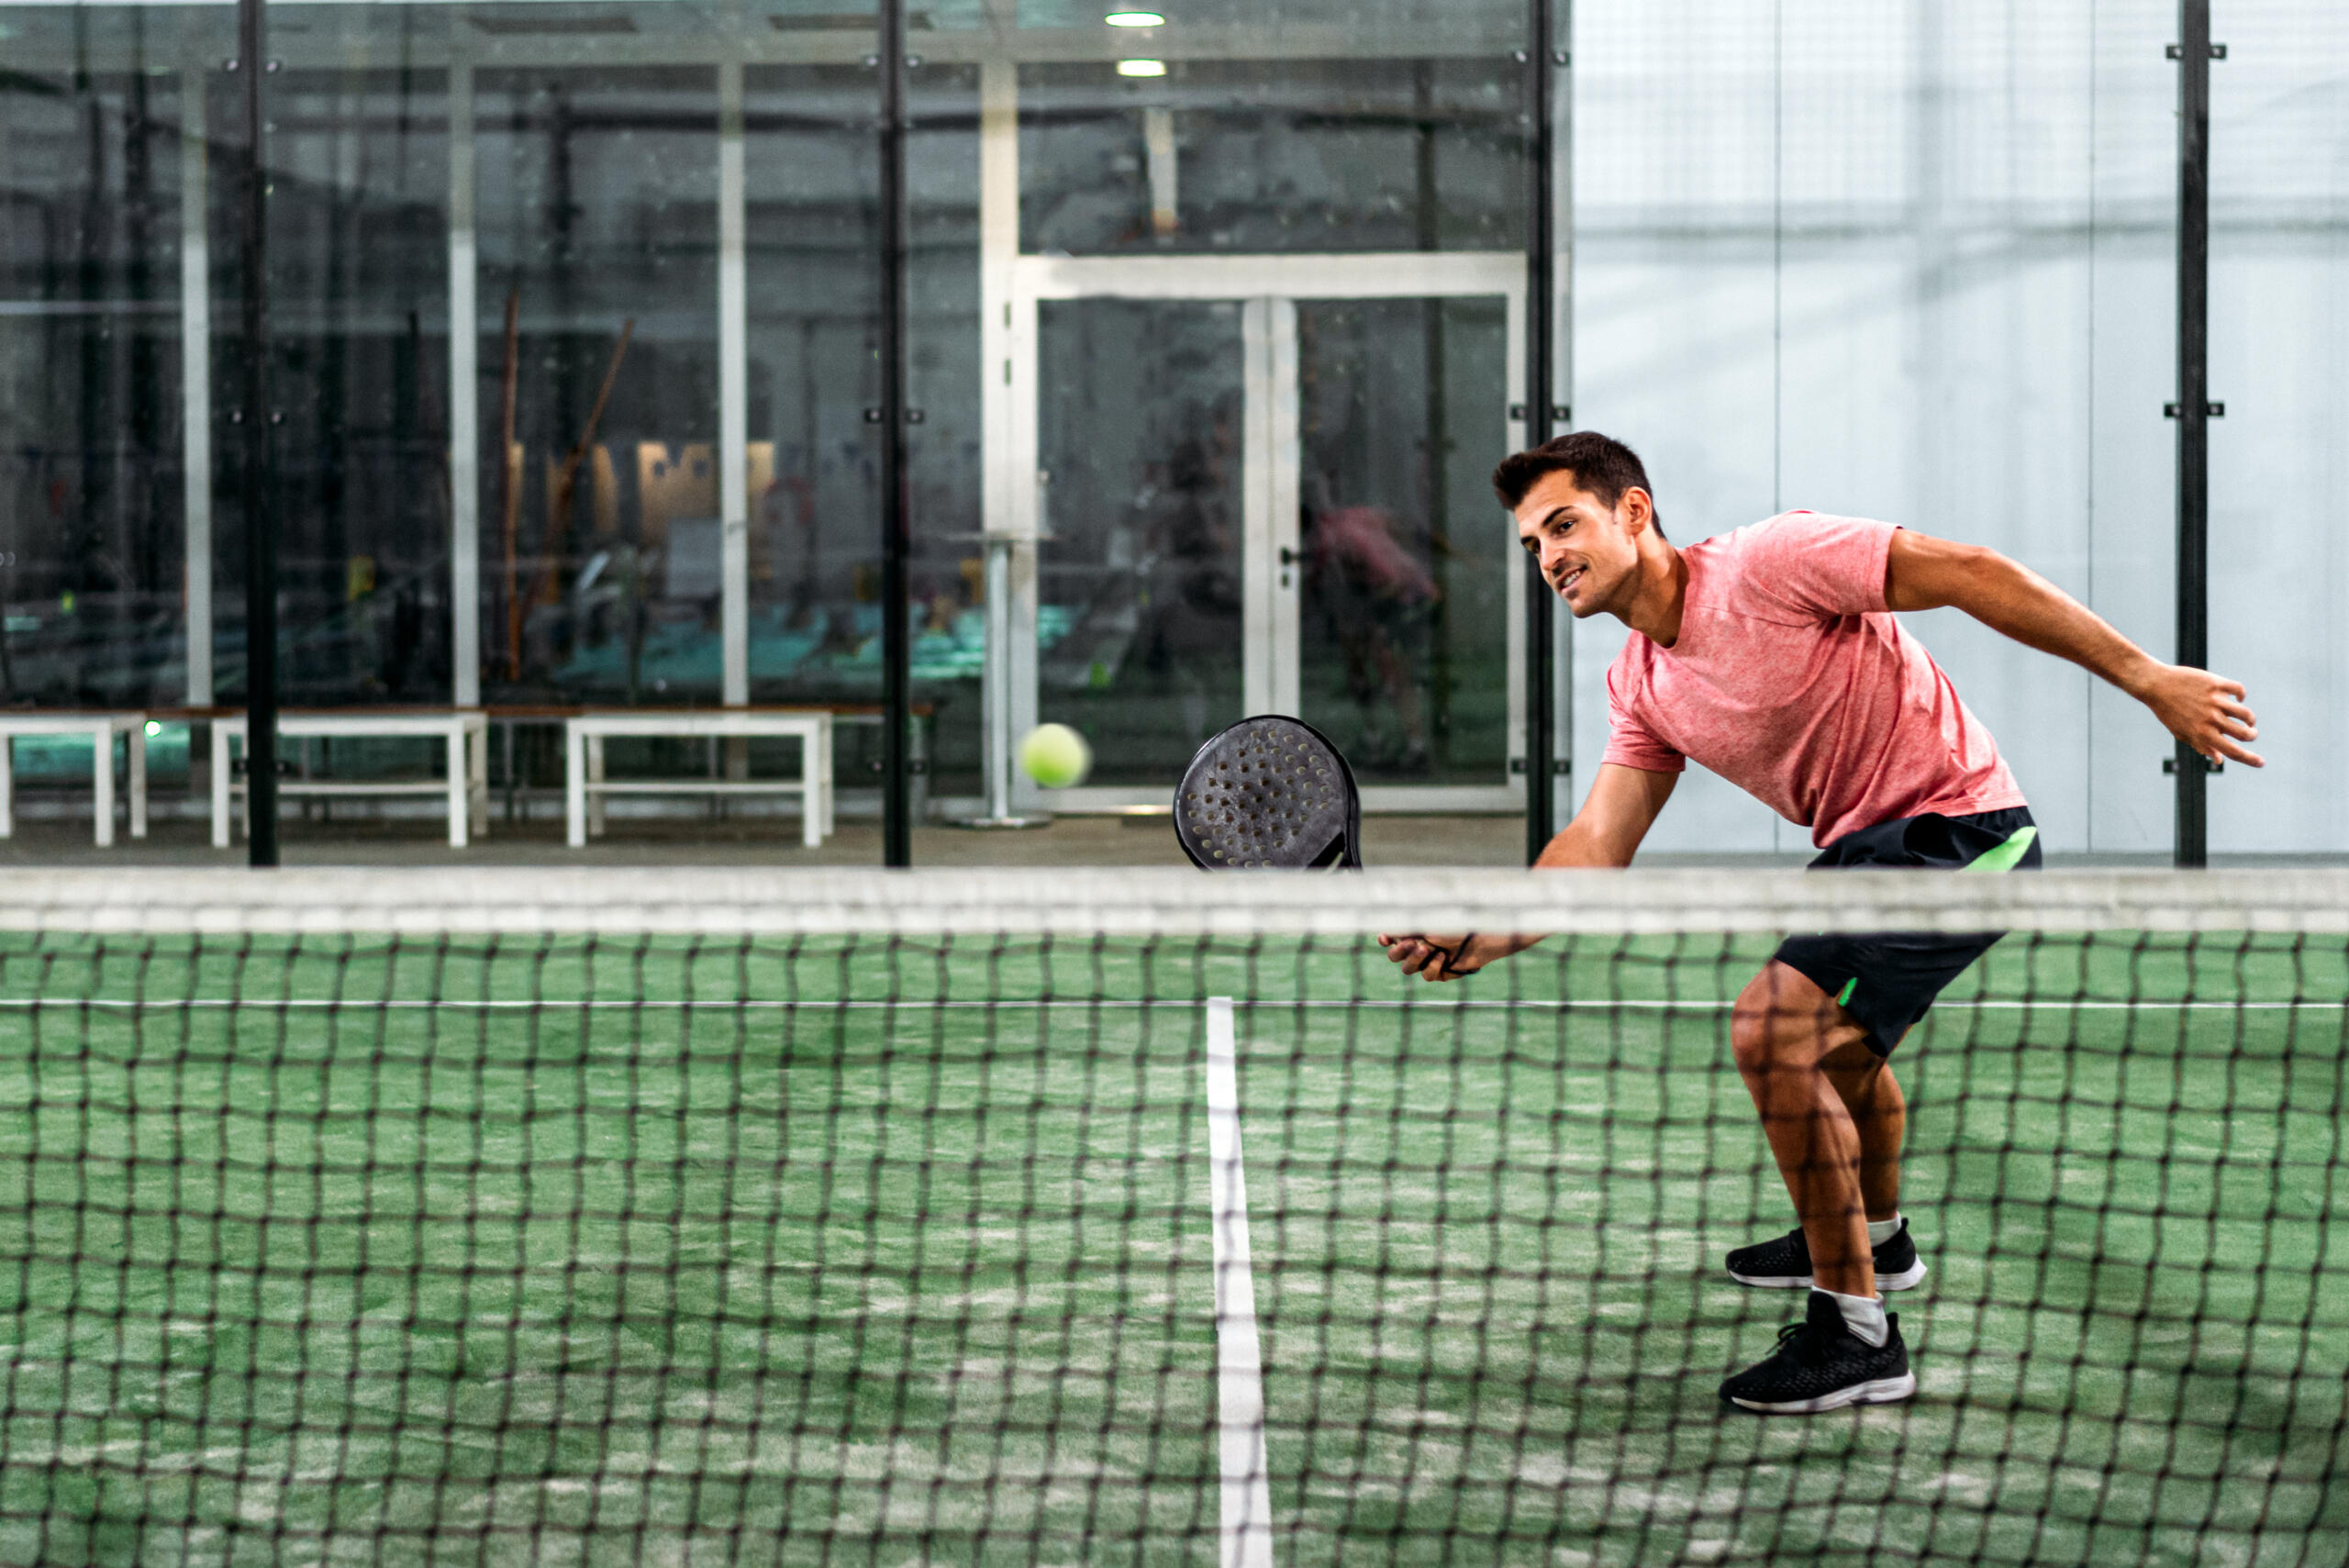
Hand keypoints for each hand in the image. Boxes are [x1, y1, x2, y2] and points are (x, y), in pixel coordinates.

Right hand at [1378, 931, 1485, 981]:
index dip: (1384, 941)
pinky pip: (1427, 976)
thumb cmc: (1454, 927)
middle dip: (1400, 951)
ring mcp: (1427, 962)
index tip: (1385, 938)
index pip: (1391, 939)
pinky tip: (1443, 958)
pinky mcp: (1439, 973)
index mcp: (1413, 933)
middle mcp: (1417, 948)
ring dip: (1415, 959)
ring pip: (1408, 969)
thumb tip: (1386, 933)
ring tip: (1428, 949)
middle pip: (1394, 957)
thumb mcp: (1427, 925)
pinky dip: (1433, 966)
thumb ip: (1405, 930)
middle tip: (1412, 943)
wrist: (1477, 940)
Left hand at [2135, 664, 2263, 767]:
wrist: (2156, 685)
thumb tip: (2220, 760)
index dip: (2250, 759)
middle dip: (2252, 736)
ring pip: (2245, 714)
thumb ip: (2202, 746)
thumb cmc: (2168, 712)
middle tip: (2251, 733)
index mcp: (2203, 734)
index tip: (2261, 763)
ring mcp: (2214, 701)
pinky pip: (2239, 690)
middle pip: (2244, 734)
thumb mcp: (2182, 733)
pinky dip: (2241, 695)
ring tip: (2247, 719)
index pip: (2232, 751)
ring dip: (2250, 719)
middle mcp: (2211, 719)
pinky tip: (2238, 698)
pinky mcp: (2216, 684)